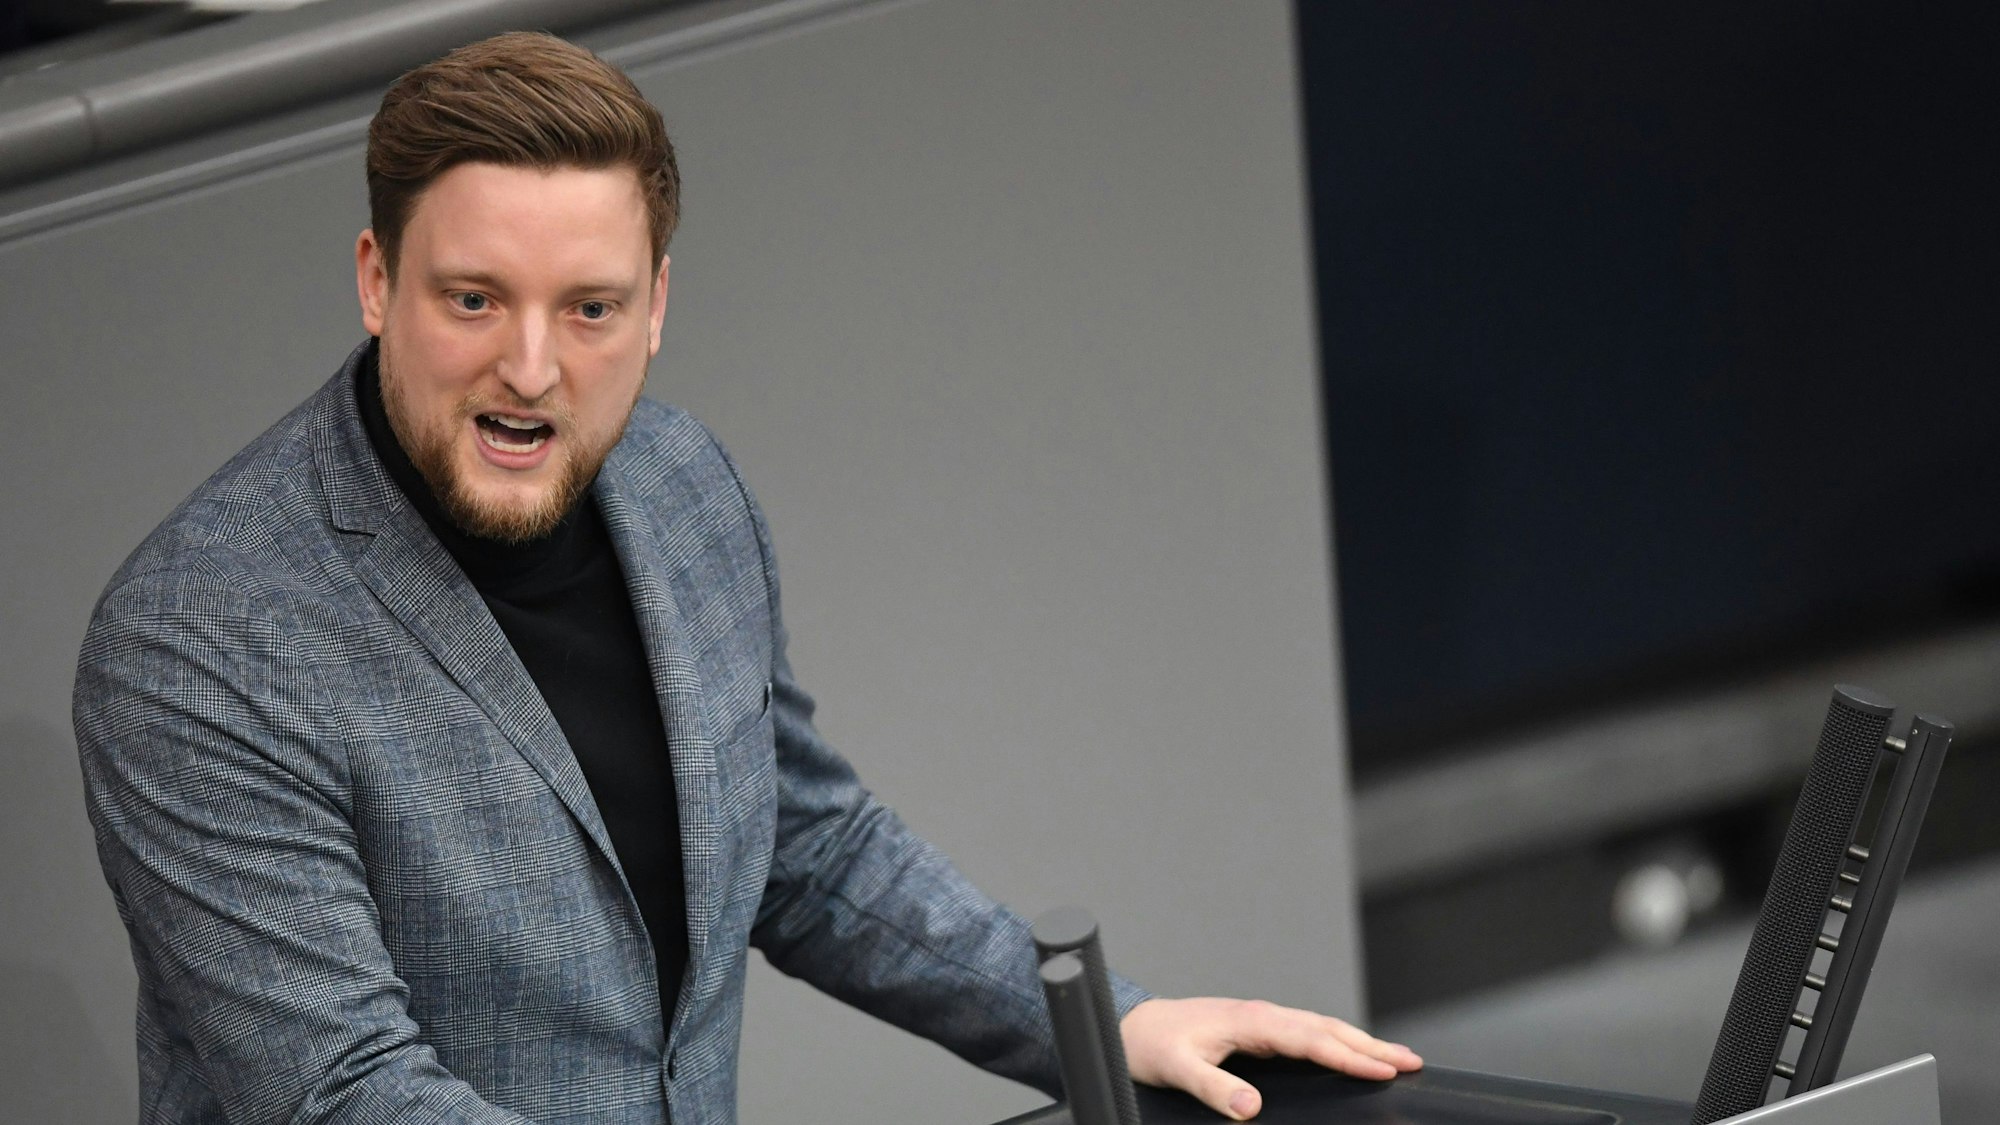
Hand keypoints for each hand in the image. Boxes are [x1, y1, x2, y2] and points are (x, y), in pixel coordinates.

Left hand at [1119, 996, 1422, 1120]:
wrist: (1134, 1025)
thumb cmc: (1155, 1044)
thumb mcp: (1178, 1069)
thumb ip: (1214, 1086)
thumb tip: (1251, 1106)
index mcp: (1251, 1021)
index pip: (1311, 1039)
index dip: (1349, 1056)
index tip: (1383, 1070)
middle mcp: (1264, 1017)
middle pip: (1328, 1028)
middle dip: (1371, 1045)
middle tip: (1412, 1062)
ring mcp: (1264, 1021)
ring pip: (1322, 1028)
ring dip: (1361, 1042)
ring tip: (1398, 1058)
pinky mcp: (1261, 1030)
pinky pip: (1310, 1034)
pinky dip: (1339, 1042)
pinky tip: (1352, 1054)